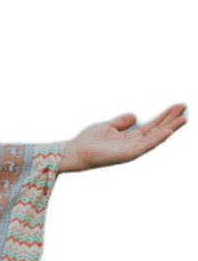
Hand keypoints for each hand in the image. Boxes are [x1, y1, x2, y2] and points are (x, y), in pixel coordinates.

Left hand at [58, 102, 187, 173]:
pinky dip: (158, 138)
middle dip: (171, 119)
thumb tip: (135, 116)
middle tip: (184, 106)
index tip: (177, 106)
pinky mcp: (127, 154)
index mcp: (129, 137)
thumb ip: (122, 121)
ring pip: (155, 137)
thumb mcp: (108, 126)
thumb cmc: (88, 140)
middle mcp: (133, 143)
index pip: (152, 125)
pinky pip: (146, 146)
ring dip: (170, 128)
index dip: (164, 116)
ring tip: (183, 118)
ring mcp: (132, 149)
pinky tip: (168, 131)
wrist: (75, 150)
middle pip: (157, 129)